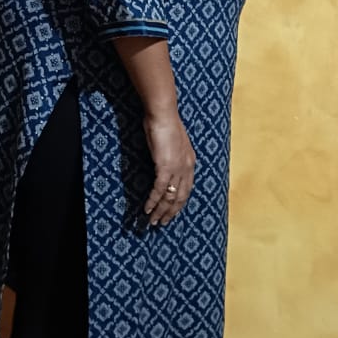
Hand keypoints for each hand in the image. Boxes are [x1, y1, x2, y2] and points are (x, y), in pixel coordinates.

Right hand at [142, 110, 195, 225]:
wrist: (163, 115)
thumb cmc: (165, 124)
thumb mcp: (173, 142)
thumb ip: (172, 155)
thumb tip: (164, 162)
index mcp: (190, 162)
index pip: (187, 188)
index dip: (179, 202)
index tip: (172, 212)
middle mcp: (187, 168)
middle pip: (181, 197)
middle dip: (171, 212)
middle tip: (162, 223)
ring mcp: (177, 169)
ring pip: (170, 197)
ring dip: (161, 211)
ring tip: (153, 222)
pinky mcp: (165, 167)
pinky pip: (159, 190)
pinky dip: (153, 201)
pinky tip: (147, 209)